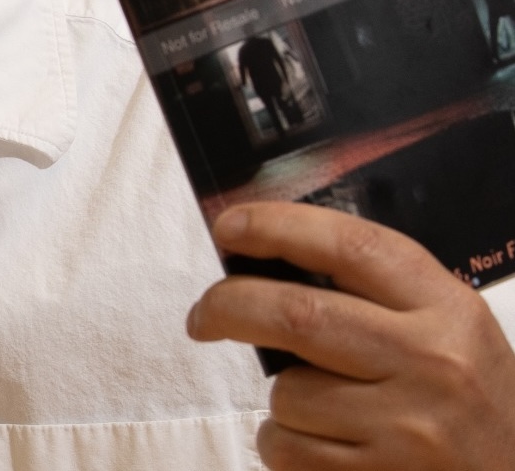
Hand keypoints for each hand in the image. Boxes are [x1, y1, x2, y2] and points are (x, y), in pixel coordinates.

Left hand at [187, 202, 514, 469]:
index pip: (349, 245)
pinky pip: (289, 450)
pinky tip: (320, 446)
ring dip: (278, 397)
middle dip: (229, 306)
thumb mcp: (451, 332)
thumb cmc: (472, 404)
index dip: (277, 226)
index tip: (230, 227)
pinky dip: (282, 444)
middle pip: (296, 314)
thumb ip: (378, 297)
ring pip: (288, 393)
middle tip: (203, 315)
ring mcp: (408, 428)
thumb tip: (267, 263)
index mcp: (446, 308)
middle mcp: (431, 362)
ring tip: (316, 408)